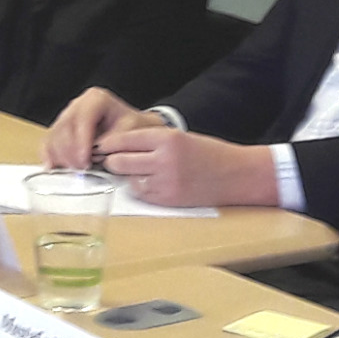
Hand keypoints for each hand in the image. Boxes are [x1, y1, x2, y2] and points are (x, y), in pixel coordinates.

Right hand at [41, 87, 157, 168]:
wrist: (131, 130)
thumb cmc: (132, 128)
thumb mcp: (132, 131)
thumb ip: (115, 140)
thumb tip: (97, 151)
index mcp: (96, 99)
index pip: (83, 118)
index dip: (81, 141)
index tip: (85, 159)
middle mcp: (77, 106)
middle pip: (64, 128)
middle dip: (71, 152)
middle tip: (82, 169)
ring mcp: (66, 117)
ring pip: (54, 136)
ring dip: (61, 156)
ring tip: (75, 170)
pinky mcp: (59, 131)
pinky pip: (48, 143)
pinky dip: (49, 156)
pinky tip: (53, 167)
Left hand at [94, 124, 277, 206]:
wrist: (237, 174)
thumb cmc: (208, 153)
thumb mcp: (180, 138)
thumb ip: (150, 142)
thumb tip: (115, 148)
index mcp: (167, 138)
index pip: (123, 139)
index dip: (108, 144)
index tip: (100, 146)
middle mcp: (164, 159)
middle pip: (118, 161)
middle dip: (112, 162)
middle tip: (112, 161)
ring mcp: (165, 181)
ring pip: (127, 179)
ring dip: (128, 177)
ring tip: (140, 171)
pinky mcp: (167, 199)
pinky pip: (141, 194)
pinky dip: (142, 189)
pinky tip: (154, 183)